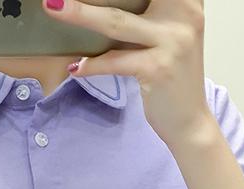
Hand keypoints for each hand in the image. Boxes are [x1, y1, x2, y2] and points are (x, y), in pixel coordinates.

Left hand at [42, 0, 211, 144]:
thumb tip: (97, 4)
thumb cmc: (171, 77)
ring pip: (116, 22)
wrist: (190, 122)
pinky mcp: (158, 69)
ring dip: (79, 15)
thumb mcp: (166, 36)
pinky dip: (91, 65)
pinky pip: (115, 62)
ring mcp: (173, 42)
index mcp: (186, 1)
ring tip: (54, 8)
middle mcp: (184, 15)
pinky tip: (75, 67)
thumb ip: (145, 14)